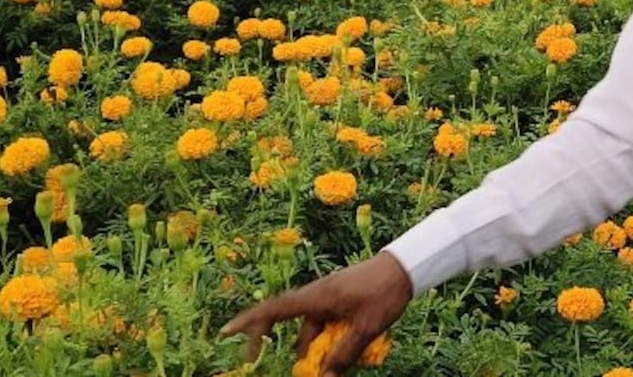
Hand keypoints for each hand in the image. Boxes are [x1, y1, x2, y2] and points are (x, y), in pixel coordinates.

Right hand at [218, 253, 412, 374]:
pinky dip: (326, 340)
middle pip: (285, 320)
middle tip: (264, 362)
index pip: (273, 310)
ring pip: (309, 328)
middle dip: (274, 342)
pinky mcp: (339, 300)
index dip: (248, 322)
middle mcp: (315, 296)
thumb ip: (342, 355)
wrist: (406, 266)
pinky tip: (339, 356)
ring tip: (320, 367)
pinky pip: (324, 324)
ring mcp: (327, 298)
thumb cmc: (383, 292)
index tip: (226, 332)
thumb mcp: (364, 329)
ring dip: (310, 348)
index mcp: (315, 297)